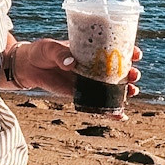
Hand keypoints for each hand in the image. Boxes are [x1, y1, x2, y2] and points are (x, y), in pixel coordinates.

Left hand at [11, 38, 142, 112]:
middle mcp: (93, 65)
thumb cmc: (40, 52)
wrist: (27, 67)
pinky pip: (98, 102)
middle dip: (131, 73)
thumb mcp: (49, 48)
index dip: (129, 50)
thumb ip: (60, 54)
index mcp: (90, 49)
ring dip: (125, 91)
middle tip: (134, 75)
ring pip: (112, 87)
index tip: (137, 53)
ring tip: (131, 92)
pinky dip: (111, 110)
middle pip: (119, 69)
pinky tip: (121, 116)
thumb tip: (71, 63)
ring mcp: (88, 80)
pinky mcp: (80, 94)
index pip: (114, 48)